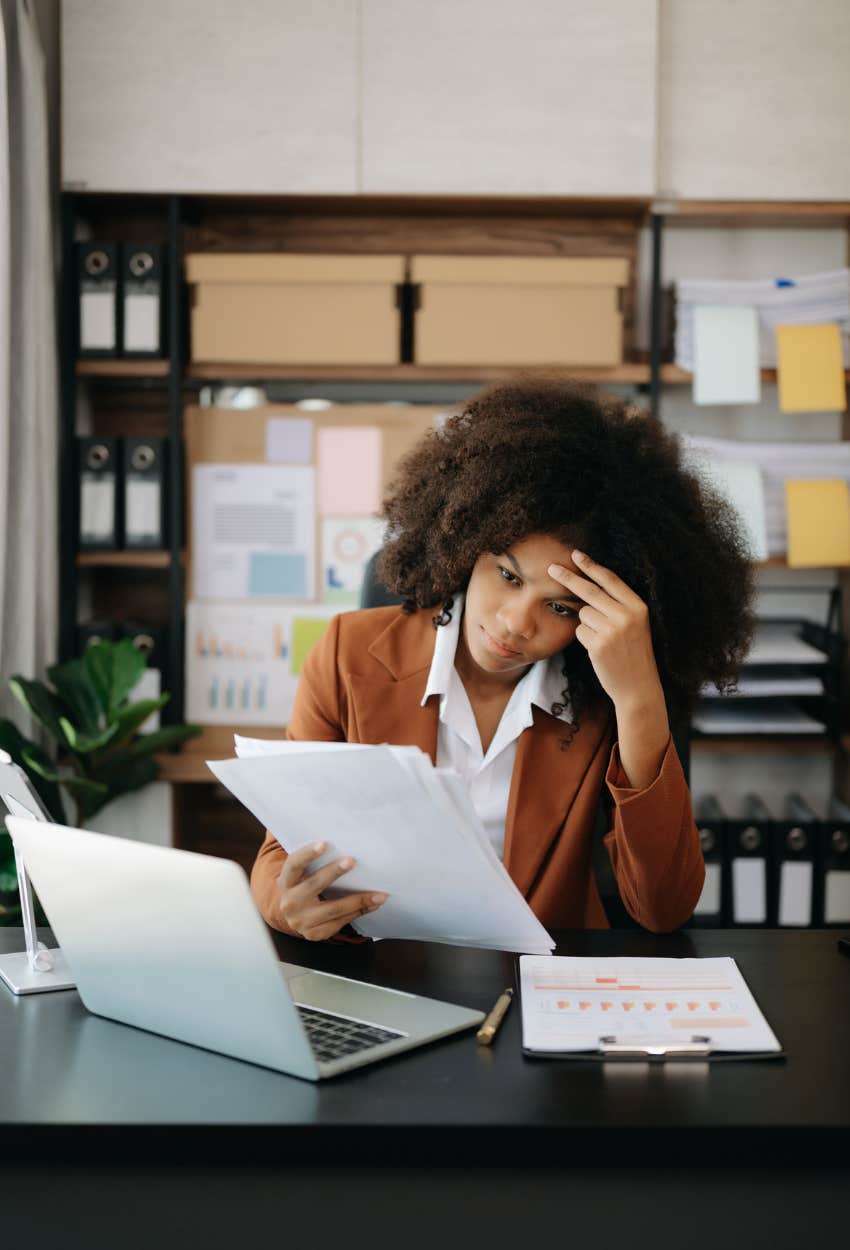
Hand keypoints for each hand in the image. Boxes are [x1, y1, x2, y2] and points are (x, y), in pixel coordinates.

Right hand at [276, 841, 387, 941]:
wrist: (295, 915)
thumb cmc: (306, 885)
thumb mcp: (303, 874)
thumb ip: (315, 861)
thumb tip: (345, 841)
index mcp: (286, 882)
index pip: (294, 865)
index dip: (307, 854)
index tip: (325, 843)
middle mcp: (289, 902)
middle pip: (314, 885)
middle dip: (334, 872)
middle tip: (353, 861)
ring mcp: (300, 921)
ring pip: (333, 909)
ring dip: (359, 900)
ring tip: (379, 894)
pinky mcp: (314, 934)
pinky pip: (340, 922)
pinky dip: (358, 912)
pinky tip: (372, 905)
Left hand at [548, 549, 663, 714]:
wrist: (639, 686)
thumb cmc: (634, 653)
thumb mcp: (635, 624)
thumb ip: (617, 605)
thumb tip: (587, 584)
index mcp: (638, 607)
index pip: (610, 580)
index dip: (592, 566)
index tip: (577, 554)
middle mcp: (626, 615)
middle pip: (590, 591)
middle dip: (568, 577)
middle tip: (552, 567)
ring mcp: (612, 630)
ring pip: (583, 613)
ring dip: (586, 624)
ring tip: (604, 639)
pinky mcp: (599, 644)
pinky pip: (579, 631)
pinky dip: (585, 638)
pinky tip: (599, 650)